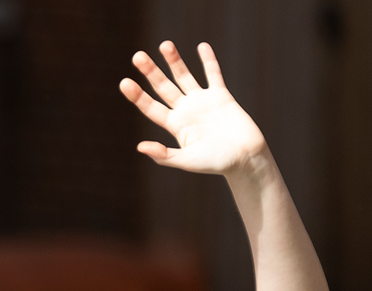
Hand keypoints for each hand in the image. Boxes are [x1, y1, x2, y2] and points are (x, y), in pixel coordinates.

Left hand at [119, 41, 270, 177]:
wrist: (247, 159)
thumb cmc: (217, 163)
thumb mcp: (187, 161)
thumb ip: (165, 155)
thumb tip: (140, 147)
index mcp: (174, 125)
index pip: (151, 107)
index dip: (137, 96)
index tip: (124, 82)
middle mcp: (185, 110)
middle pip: (163, 87)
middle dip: (151, 72)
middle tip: (137, 56)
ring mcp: (202, 102)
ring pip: (185, 77)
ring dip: (175, 61)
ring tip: (164, 44)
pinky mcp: (222, 96)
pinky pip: (213, 75)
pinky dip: (208, 61)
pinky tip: (202, 46)